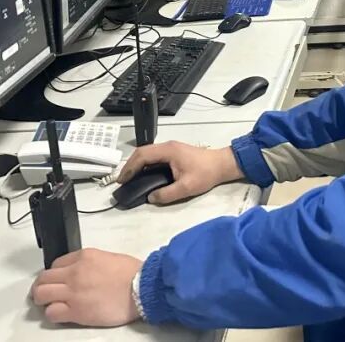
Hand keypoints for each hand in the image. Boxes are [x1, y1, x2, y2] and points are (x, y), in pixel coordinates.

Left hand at [31, 249, 141, 325]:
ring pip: (41, 294)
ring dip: (42, 300)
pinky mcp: (76, 311)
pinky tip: (59, 314)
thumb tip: (80, 272)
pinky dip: (52, 314)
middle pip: (43, 278)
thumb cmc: (131, 273)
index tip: (57, 281)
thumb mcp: (107, 257)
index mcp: (83, 256)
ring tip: (48, 305)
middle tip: (45, 293)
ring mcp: (73, 292)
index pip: (56, 264)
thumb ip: (89, 263)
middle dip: (41, 286)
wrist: (141, 288)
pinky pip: (51, 313)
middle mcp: (74, 272)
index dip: (54, 274)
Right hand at [118, 141, 242, 204]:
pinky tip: (144, 175)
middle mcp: (167, 146)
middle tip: (122, 181)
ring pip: (148, 153)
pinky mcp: (174, 153)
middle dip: (130, 166)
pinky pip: (155, 157)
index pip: (142, 156)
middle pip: (142, 152)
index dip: (130, 168)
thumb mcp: (186, 187)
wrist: (222, 164)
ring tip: (130, 179)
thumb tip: (150, 198)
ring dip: (137, 165)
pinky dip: (146, 165)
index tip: (122, 180)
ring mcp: (171, 148)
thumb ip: (166, 194)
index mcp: (168, 151)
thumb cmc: (205, 174)